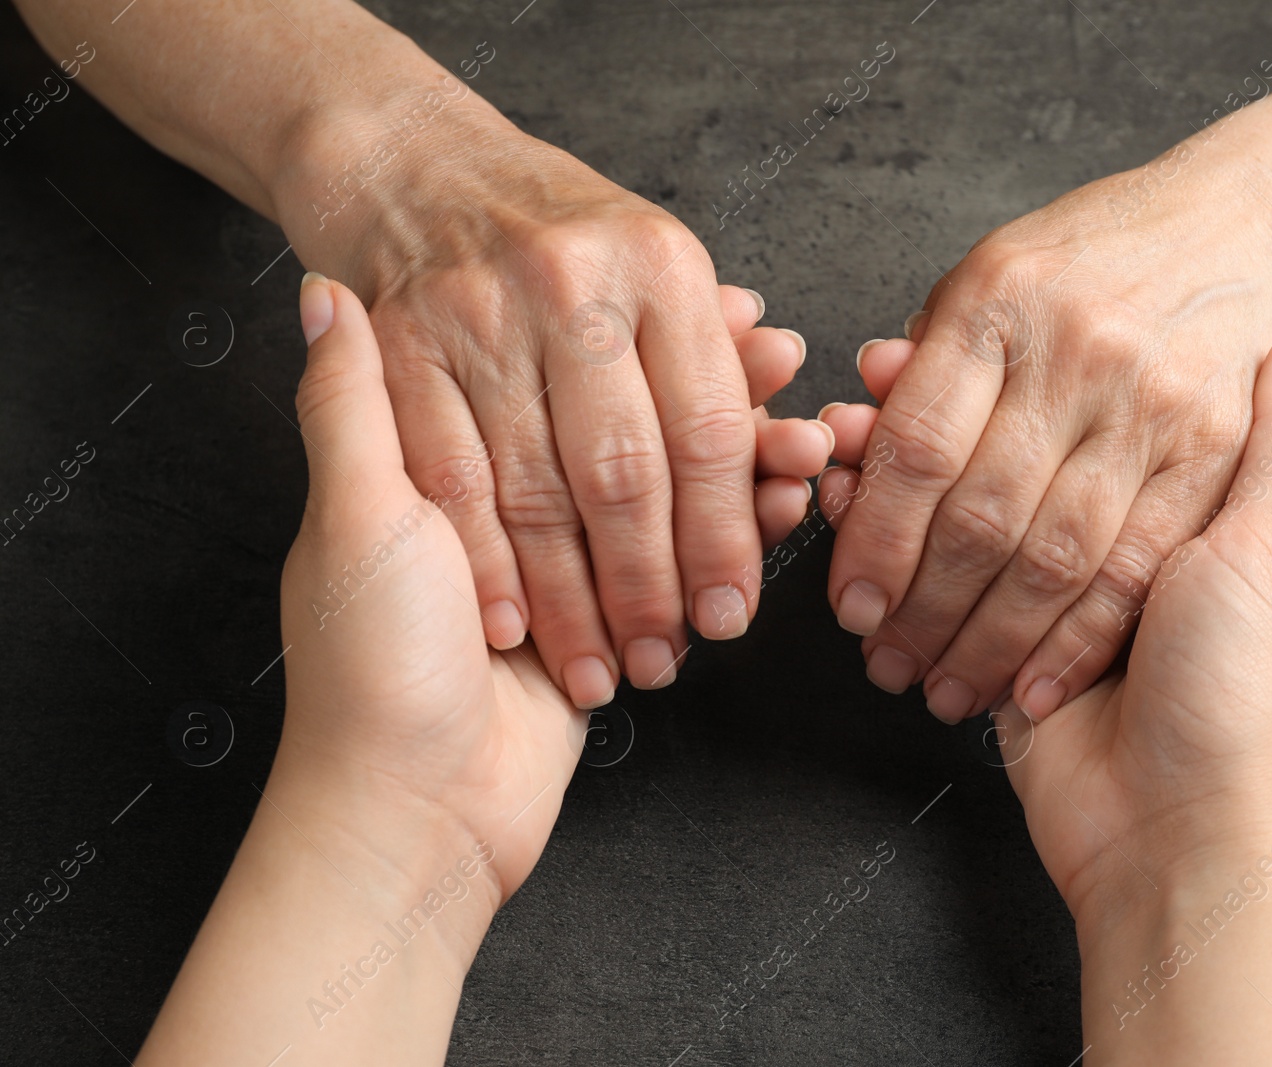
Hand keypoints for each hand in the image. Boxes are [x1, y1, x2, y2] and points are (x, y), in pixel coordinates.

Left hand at [275, 274, 827, 894]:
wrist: (415, 812)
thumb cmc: (371, 665)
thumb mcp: (353, 517)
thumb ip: (353, 405)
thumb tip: (322, 290)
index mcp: (455, 458)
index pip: (569, 369)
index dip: (644, 336)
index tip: (721, 303)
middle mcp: (522, 495)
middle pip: (639, 421)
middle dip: (717, 396)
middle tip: (786, 357)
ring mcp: (576, 558)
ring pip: (677, 484)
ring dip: (747, 457)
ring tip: (810, 433)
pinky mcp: (620, 616)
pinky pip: (693, 555)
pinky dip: (746, 526)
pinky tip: (793, 494)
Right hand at [278, 97, 828, 707]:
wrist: (413, 165)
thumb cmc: (558, 237)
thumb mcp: (654, 269)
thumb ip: (719, 363)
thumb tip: (796, 445)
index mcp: (660, 264)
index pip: (710, 430)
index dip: (726, 538)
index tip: (732, 615)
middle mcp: (572, 283)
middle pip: (626, 474)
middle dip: (651, 588)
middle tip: (668, 658)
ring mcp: (479, 314)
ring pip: (538, 494)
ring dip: (572, 602)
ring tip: (602, 668)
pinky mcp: (399, 346)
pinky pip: (451, 483)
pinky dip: (485, 567)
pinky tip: (515, 628)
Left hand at [821, 127, 1271, 722]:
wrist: (1255, 221)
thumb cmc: (1100, 254)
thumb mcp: (993, 274)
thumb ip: (924, 366)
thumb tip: (851, 442)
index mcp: (1000, 303)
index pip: (919, 446)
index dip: (877, 541)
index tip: (850, 605)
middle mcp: (1077, 354)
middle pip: (982, 514)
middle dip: (923, 611)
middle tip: (888, 664)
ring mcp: (1154, 406)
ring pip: (1056, 556)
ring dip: (992, 643)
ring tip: (946, 690)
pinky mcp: (1217, 454)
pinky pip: (1136, 568)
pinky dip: (1079, 642)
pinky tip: (1032, 687)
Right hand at [825, 322, 1271, 892]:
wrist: (1185, 843)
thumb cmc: (1245, 697)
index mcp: (1174, 509)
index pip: (1074, 419)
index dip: (1014, 379)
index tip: (957, 339)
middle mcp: (1104, 544)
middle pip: (998, 464)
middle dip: (932, 431)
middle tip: (862, 389)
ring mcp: (1041, 601)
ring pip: (954, 518)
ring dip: (892, 484)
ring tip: (834, 444)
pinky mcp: (990, 655)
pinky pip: (928, 589)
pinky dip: (881, 548)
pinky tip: (839, 504)